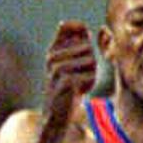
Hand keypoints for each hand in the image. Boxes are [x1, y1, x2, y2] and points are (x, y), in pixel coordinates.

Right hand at [40, 21, 97, 138]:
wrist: (56, 116)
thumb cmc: (68, 89)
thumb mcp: (71, 65)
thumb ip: (78, 44)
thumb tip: (88, 28)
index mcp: (52, 50)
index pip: (69, 26)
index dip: (82, 33)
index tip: (82, 50)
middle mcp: (52, 57)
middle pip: (87, 46)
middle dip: (91, 62)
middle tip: (79, 76)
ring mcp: (56, 69)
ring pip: (90, 60)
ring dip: (90, 74)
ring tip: (79, 84)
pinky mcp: (64, 82)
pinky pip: (90, 75)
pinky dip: (89, 85)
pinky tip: (78, 92)